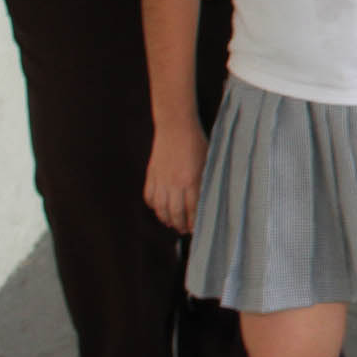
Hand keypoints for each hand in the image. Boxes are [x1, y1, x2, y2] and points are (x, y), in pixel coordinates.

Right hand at [144, 120, 207, 234]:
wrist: (175, 126)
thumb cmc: (196, 142)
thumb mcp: (207, 161)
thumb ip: (205, 181)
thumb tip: (206, 199)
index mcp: (192, 181)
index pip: (193, 210)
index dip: (194, 222)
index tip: (196, 229)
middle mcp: (175, 184)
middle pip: (176, 213)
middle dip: (180, 225)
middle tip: (184, 230)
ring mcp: (161, 180)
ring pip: (161, 208)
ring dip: (166, 219)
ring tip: (172, 223)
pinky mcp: (151, 175)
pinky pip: (150, 197)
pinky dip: (154, 206)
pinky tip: (159, 209)